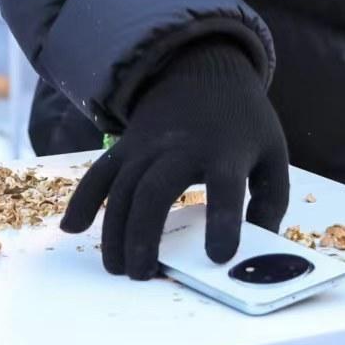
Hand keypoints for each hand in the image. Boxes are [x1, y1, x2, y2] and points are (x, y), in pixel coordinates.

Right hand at [60, 41, 288, 279]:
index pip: (227, 188)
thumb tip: (257, 252)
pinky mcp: (126, 146)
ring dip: (115, 231)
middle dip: (145, 234)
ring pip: (122, 189)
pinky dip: (83, 200)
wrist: (206, 69)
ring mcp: (148, 145)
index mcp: (226, 151)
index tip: (219, 256)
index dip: (224, 222)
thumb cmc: (243, 123)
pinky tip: (72, 229)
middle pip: (154, 191)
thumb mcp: (273, 154)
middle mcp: (182, 147)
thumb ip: (271, 203)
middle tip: (144, 274)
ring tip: (119, 269)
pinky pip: (99, 173)